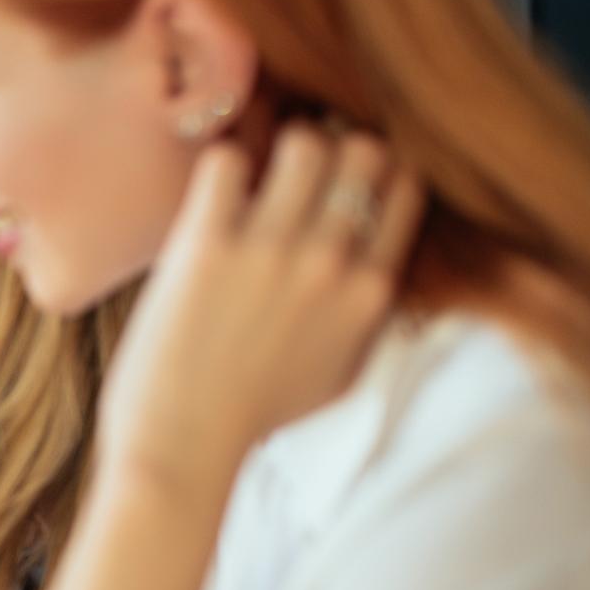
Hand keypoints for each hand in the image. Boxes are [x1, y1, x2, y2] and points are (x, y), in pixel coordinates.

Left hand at [99, 125, 424, 488]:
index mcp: (370, 291)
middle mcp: (330, 262)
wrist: (184, 446)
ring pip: (303, 143)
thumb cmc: (254, 416)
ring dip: (278, 147)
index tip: (341, 181)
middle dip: (333, 149)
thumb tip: (372, 271)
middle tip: (295, 171)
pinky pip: (225, 162)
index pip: (405, 188)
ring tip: (253, 177)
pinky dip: (220, 165)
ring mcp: (270, 250)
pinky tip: (210, 196)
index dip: (374, 172)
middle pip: (362, 151)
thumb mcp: (340, 372)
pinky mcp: (206, 246)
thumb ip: (364, 316)